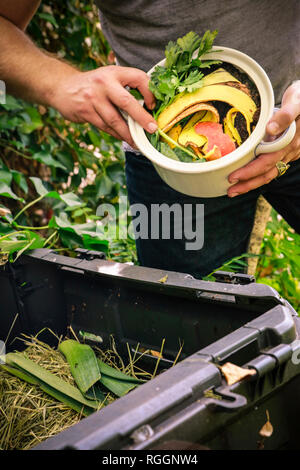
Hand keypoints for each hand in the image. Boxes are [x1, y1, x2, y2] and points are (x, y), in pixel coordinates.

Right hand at [50, 65, 156, 146]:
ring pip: (115, 120)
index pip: (138, 78)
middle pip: (126, 102)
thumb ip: (126, 87)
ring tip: (138, 142)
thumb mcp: (109, 77)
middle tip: (152, 129)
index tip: (153, 105)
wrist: (62, 86)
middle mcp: (104, 83)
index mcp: (114, 72)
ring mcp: (93, 98)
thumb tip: (148, 107)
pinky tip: (124, 138)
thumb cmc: (93, 85)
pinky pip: (105, 127)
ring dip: (128, 133)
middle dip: (141, 117)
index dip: (149, 92)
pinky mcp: (85, 112)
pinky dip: (116, 134)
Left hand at [228, 80, 299, 196]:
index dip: (250, 172)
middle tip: (230, 191)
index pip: (267, 162)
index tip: (233, 177)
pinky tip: (248, 179)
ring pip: (270, 173)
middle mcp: (290, 150)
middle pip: (267, 173)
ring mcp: (290, 153)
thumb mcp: (296, 101)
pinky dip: (260, 175)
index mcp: (289, 141)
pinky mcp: (288, 152)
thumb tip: (270, 129)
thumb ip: (285, 115)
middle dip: (247, 183)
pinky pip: (273, 168)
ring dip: (252, 183)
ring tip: (235, 190)